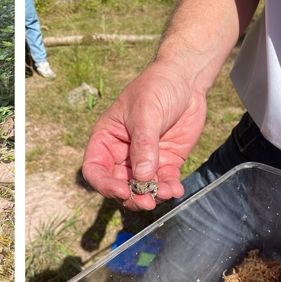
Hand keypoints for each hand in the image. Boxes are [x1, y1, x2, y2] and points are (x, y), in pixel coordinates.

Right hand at [82, 60, 206, 210]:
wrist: (186, 79)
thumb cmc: (156, 88)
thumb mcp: (145, 113)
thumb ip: (144, 145)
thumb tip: (142, 177)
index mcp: (106, 139)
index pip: (95, 169)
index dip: (104, 184)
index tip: (123, 191)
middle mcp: (122, 154)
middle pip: (118, 184)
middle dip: (132, 197)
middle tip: (147, 202)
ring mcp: (144, 159)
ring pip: (141, 188)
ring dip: (152, 196)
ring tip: (167, 193)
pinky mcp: (166, 161)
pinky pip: (164, 182)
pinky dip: (169, 189)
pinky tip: (176, 188)